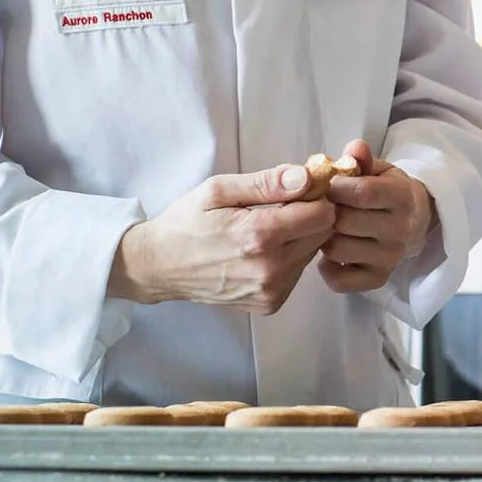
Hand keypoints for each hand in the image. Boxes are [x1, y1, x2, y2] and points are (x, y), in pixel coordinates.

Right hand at [109, 163, 336, 311]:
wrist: (158, 267)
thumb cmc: (186, 223)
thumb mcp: (218, 190)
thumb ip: (266, 183)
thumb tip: (307, 177)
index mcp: (259, 235)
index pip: (323, 213)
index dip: (315, 196)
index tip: (298, 189)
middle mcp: (270, 269)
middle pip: (322, 234)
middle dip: (310, 216)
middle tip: (281, 207)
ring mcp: (271, 291)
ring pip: (312, 254)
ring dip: (300, 238)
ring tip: (267, 229)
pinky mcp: (269, 304)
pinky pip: (297, 273)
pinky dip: (288, 259)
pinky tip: (261, 251)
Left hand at [317, 139, 435, 294]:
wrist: (412, 221)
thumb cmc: (385, 191)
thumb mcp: (377, 169)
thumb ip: (362, 159)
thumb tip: (355, 147)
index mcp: (402, 197)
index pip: (362, 193)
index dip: (336, 187)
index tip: (330, 185)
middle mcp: (400, 230)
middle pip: (344, 222)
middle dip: (327, 212)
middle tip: (325, 207)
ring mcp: (390, 258)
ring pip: (336, 249)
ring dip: (324, 238)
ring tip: (329, 228)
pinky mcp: (378, 279)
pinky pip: (338, 279)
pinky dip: (327, 267)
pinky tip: (333, 252)